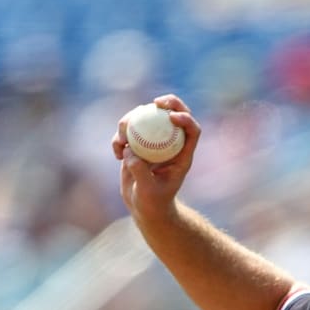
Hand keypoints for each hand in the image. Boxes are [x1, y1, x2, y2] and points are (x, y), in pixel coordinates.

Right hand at [112, 94, 199, 222]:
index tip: (171, 116)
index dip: (186, 118)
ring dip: (131, 122)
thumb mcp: (148, 191)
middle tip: (154, 103)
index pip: (192, 131)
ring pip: (146, 118)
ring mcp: (153, 142)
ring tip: (121, 142)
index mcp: (182, 155)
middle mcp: (170, 145)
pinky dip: (119, 138)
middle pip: (173, 114)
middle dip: (168, 103)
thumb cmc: (153, 203)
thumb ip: (141, 172)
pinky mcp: (136, 144)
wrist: (144, 207)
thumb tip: (131, 152)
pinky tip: (117, 154)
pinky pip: (127, 132)